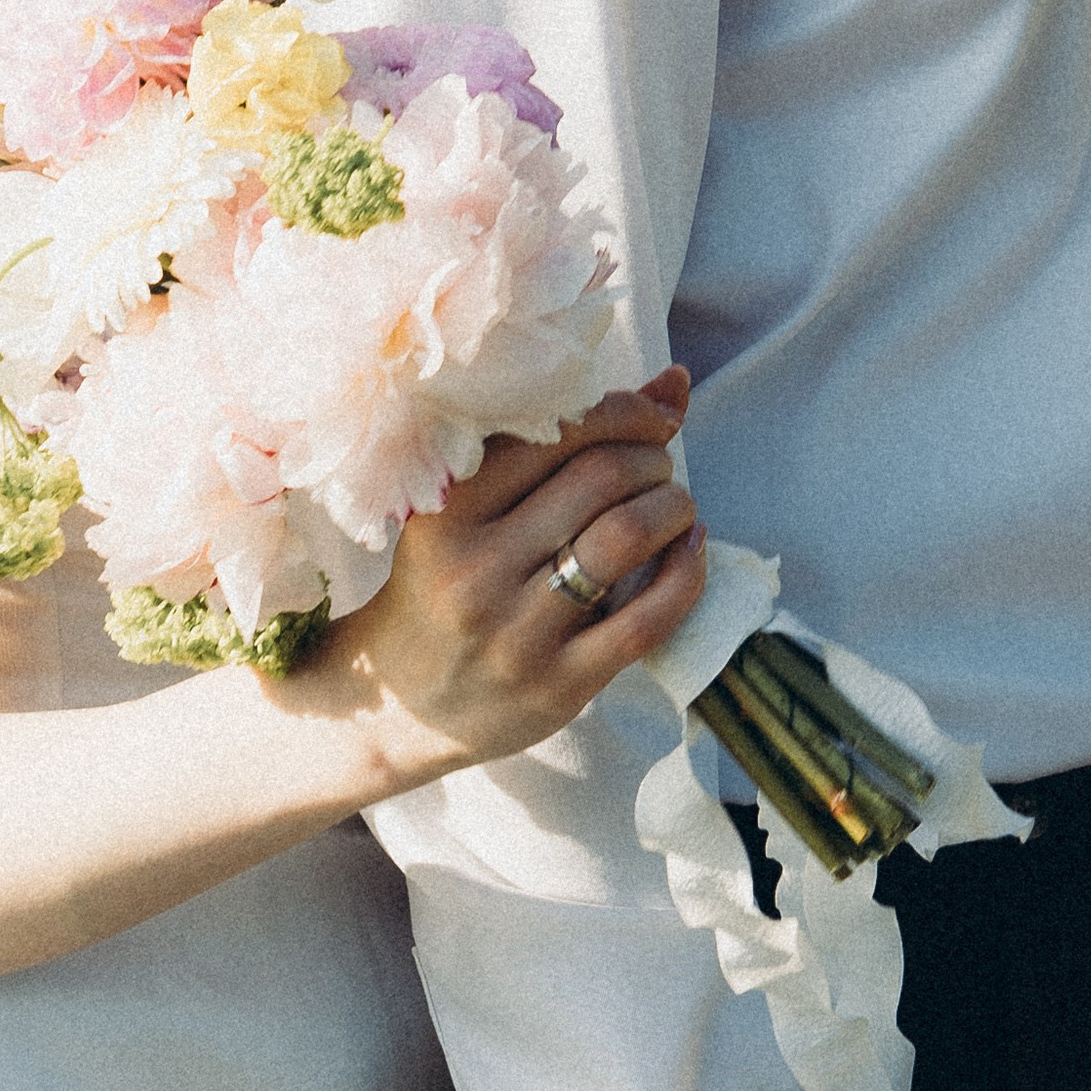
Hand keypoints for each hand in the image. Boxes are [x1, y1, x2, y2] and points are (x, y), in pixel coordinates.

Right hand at [331, 368, 705, 771]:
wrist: (401, 707)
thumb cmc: (444, 585)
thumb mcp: (471, 510)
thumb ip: (556, 444)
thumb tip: (674, 383)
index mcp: (446, 511)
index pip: (557, 431)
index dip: (626, 412)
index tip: (652, 419)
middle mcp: (475, 569)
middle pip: (600, 478)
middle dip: (652, 458)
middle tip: (658, 465)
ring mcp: (516, 634)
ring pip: (625, 538)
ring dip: (672, 506)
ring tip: (675, 505)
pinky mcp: (557, 686)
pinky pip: (646, 621)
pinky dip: (686, 574)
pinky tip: (689, 551)